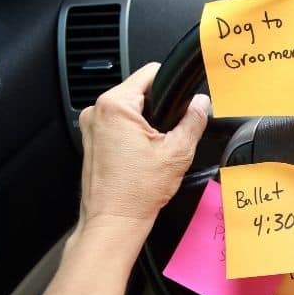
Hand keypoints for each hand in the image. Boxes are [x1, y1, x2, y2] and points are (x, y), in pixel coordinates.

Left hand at [74, 62, 209, 254]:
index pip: (150, 73)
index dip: (173, 85)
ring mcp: (91, 127)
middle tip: (169, 135)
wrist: (115, 221)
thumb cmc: (136, 192)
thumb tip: (202, 103)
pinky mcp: (92, 141)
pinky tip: (142, 156)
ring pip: (130, 109)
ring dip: (146, 122)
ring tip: (155, 149)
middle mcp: (98, 111)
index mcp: (116, 106)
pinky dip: (133, 134)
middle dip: (160, 108)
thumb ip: (193, 120)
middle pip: (140, 91)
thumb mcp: (177, 152)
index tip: (183, 100)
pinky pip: (118, 125)